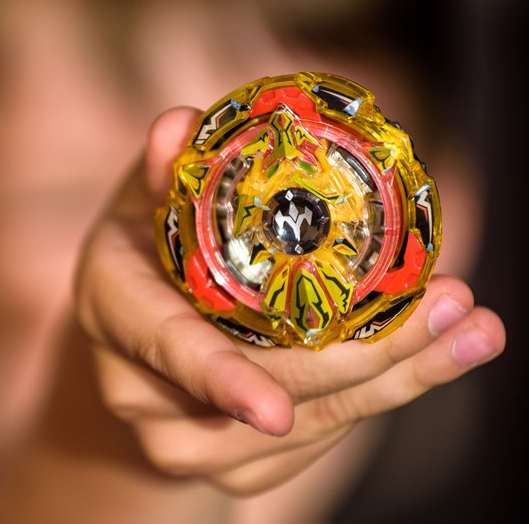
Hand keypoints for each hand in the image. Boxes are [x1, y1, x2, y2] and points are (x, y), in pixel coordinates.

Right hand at [75, 107, 505, 494]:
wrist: (134, 348)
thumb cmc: (140, 260)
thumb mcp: (139, 206)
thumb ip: (162, 170)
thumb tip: (178, 123)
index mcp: (117, 315)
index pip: (168, 350)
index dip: (219, 381)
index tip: (273, 410)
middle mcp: (146, 395)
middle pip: (268, 397)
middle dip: (364, 361)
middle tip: (446, 308)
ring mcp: (192, 441)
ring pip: (310, 426)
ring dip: (399, 380)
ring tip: (471, 331)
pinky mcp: (240, 465)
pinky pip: (324, 436)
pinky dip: (386, 395)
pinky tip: (438, 357)